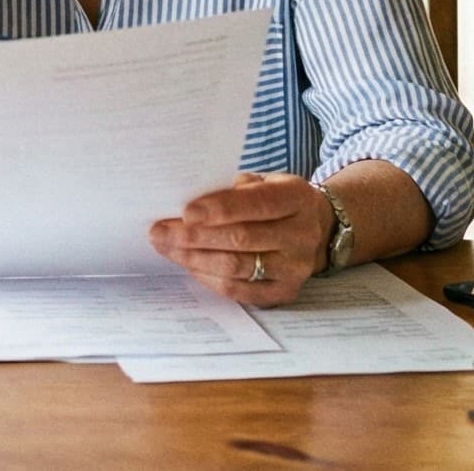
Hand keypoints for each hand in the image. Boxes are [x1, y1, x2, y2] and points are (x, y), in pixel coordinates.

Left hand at [147, 173, 336, 306]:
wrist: (314, 228)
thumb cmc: (276, 200)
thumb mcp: (263, 182)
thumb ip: (234, 189)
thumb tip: (187, 205)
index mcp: (297, 198)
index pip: (257, 204)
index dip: (219, 208)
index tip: (185, 212)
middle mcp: (302, 235)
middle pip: (241, 239)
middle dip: (194, 236)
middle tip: (160, 232)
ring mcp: (295, 268)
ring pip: (236, 267)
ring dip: (194, 258)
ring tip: (167, 248)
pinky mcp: (284, 292)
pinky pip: (239, 291)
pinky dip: (209, 278)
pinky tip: (189, 265)